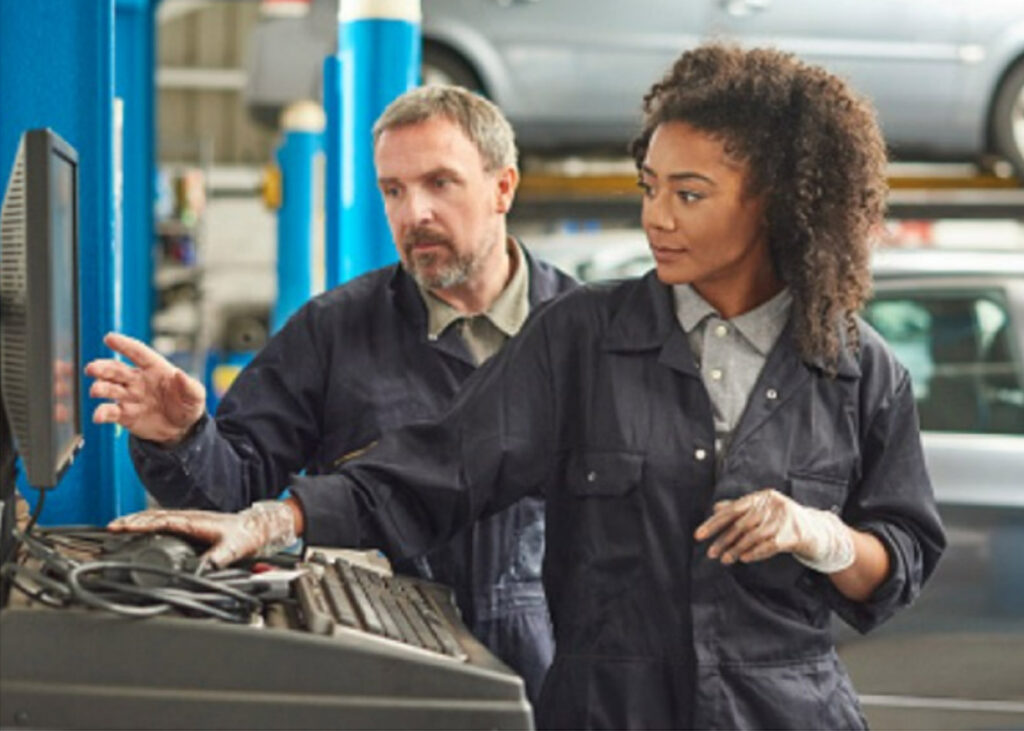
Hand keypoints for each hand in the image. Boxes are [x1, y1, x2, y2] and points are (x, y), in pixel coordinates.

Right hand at [85, 332, 205, 444]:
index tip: (109, 338)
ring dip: (100, 388)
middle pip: (117, 370)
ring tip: (95, 391)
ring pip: (110, 389)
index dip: (124, 345)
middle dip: (103, 368)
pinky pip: (110, 412)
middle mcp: (138, 380)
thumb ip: (189, 385)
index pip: (138, 353)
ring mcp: (129, 397)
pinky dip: (102, 413)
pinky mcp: (125, 415)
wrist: (181, 430)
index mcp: (155, 369)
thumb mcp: (196, 396)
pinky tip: (98, 416)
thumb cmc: (187, 405)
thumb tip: (179, 373)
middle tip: (92, 368)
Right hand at [108, 501, 298, 569]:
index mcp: (195, 522)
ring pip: (157, 517)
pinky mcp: (190, 524)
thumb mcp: (231, 550)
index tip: (119, 527)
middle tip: (109, 528)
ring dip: (137, 521)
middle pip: (154, 516)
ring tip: (117, 527)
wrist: (256, 528)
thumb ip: (216, 560)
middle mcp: (189, 518)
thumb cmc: (244, 536)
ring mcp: (189, 520)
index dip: (139, 524)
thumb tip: (201, 570)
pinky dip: (148, 523)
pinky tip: (141, 529)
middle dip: (130, 521)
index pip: (161, 521)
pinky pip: (164, 520)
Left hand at [694, 488, 853, 572]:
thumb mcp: (763, 510)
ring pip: (753, 536)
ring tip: (725, 560)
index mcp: (762, 497)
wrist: (818, 531)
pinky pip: (768, 546)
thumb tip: (716, 508)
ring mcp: (784, 520)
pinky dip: (754, 553)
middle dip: (724, 540)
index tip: (699, 535)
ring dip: (736, 549)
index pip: (732, 509)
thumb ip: (741, 508)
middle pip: (741, 524)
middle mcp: (772, 505)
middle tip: (711, 553)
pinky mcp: (793, 535)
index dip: (714, 523)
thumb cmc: (785, 521)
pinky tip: (743, 558)